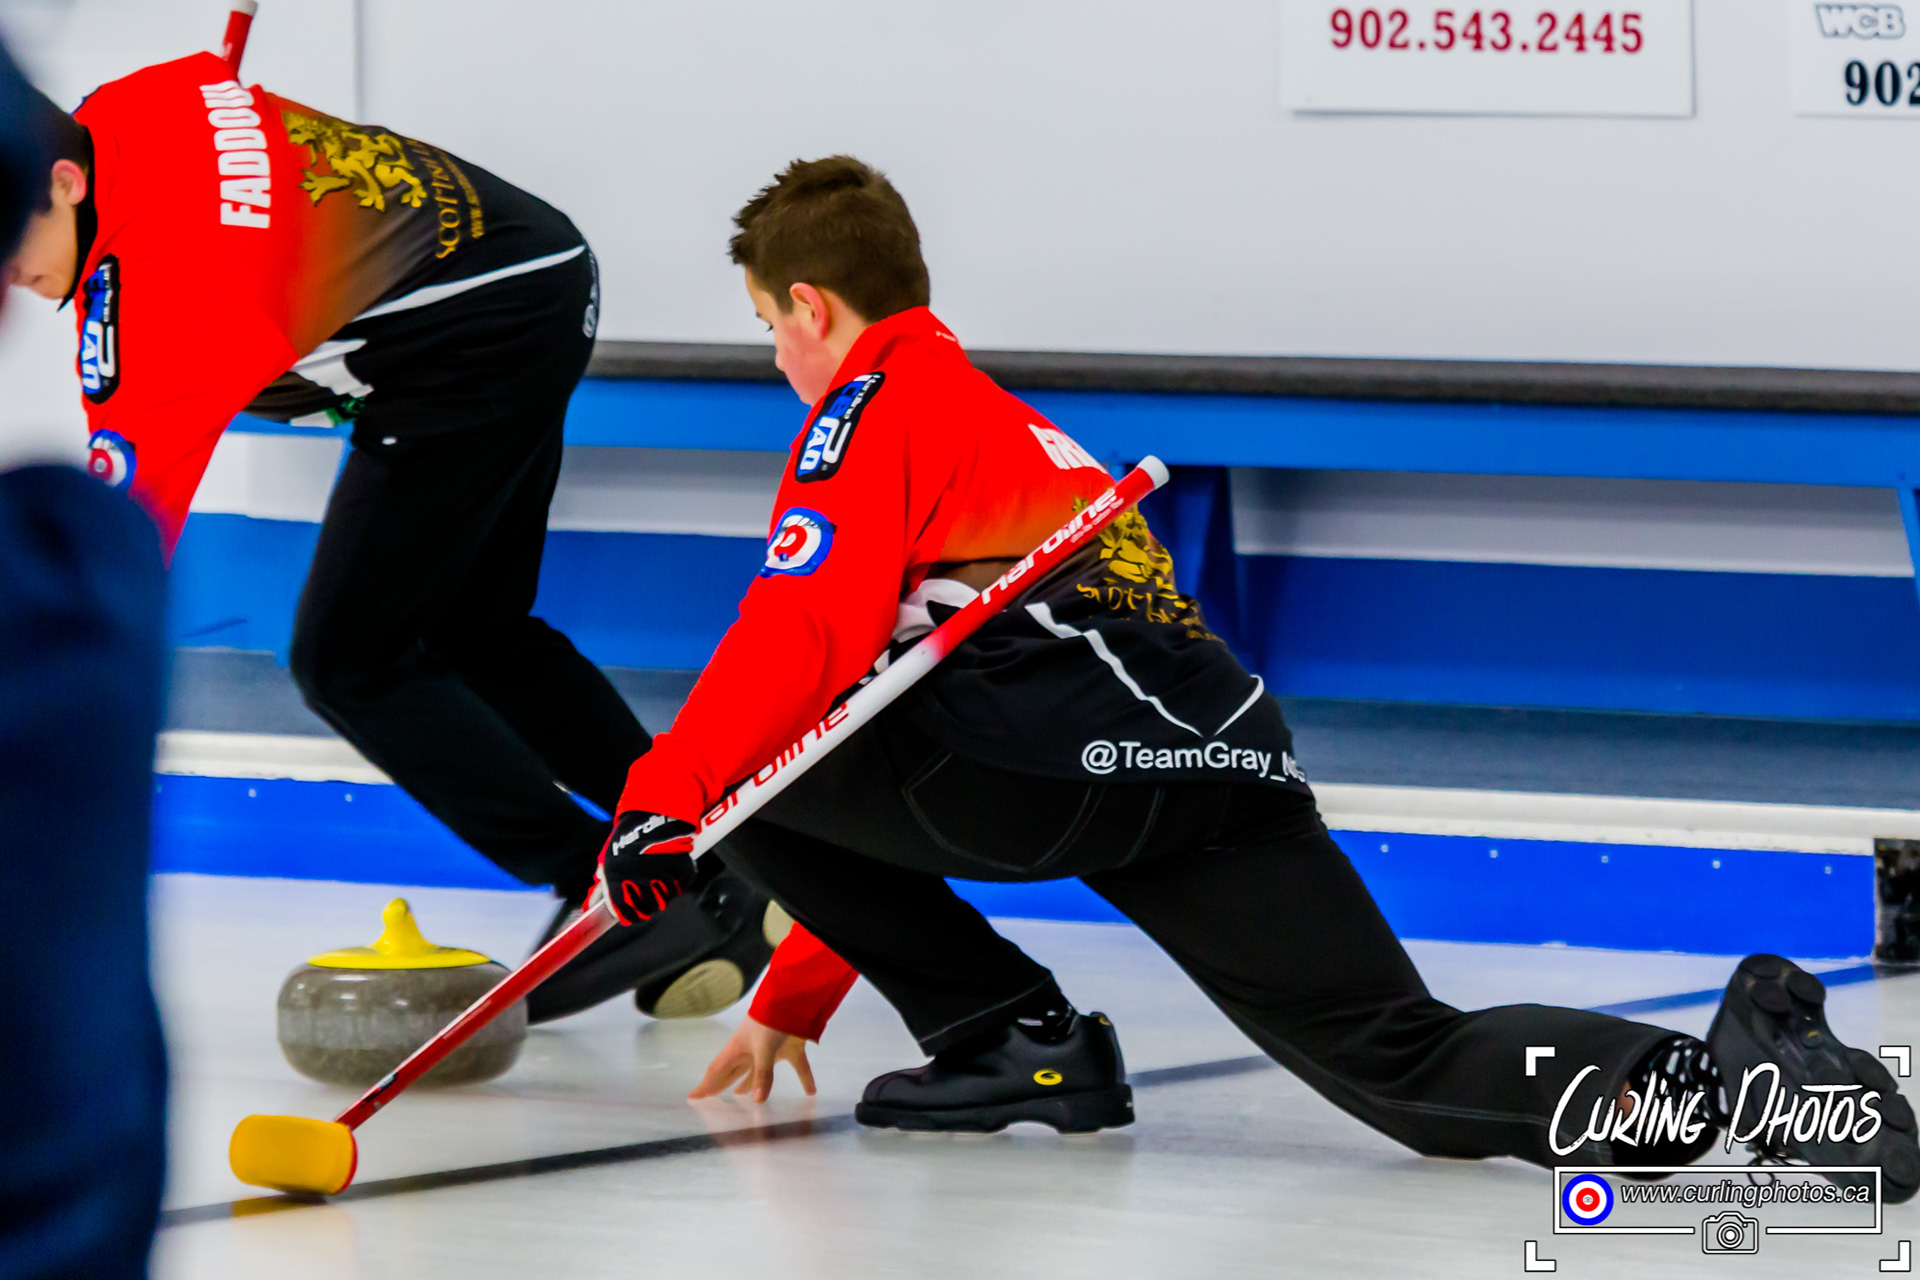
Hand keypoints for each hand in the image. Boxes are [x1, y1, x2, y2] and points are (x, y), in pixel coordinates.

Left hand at [599, 809, 696, 925]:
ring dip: (665, 893)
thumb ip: (601, 887)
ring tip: (661, 879)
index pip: (624, 912)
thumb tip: (590, 908)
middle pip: (648, 909)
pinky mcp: (681, 864)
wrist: (652, 812)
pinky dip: (680, 880)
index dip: (630, 916)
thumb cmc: (627, 839)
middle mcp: (638, 877)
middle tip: (650, 895)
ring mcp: (661, 871)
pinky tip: (673, 870)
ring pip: (667, 899)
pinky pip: (683, 884)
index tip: (634, 914)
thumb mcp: (608, 860)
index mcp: (616, 877)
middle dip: (649, 905)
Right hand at [689, 1015, 815, 1102]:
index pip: (718, 1070)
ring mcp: (771, 1048)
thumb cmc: (770, 1020)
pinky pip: (798, 1067)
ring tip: (741, 1093)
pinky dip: (805, 1078)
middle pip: (733, 1071)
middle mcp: (752, 1050)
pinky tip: (811, 1092)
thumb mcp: (763, 1048)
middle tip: (710, 1095)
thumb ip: (762, 1074)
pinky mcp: (791, 1047)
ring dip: (750, 1082)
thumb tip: (757, 1101)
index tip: (693, 1096)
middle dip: (721, 1083)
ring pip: (758, 1070)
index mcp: (739, 1048)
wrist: (793, 997)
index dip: (706, 1084)